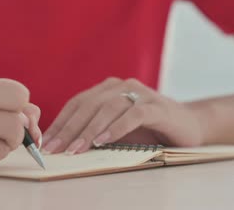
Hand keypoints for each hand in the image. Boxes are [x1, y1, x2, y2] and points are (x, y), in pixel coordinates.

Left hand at [41, 78, 203, 154]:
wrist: (189, 125)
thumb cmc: (148, 130)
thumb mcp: (117, 130)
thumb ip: (95, 131)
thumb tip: (64, 146)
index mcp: (108, 89)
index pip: (77, 103)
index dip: (60, 122)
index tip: (45, 142)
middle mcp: (122, 86)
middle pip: (89, 105)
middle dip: (69, 128)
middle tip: (55, 148)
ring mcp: (141, 94)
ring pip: (108, 108)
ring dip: (89, 129)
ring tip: (76, 148)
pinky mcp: (157, 106)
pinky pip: (133, 114)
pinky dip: (116, 128)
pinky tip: (103, 141)